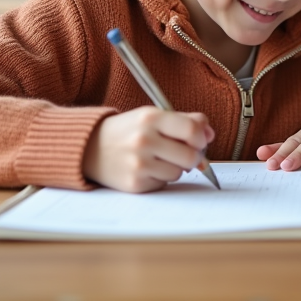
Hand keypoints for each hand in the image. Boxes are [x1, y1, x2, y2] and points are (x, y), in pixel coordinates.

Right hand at [82, 106, 214, 192]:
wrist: (90, 148)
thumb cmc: (128, 130)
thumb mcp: (153, 116)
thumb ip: (185, 120)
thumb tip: (210, 135)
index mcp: (150, 118)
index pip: (192, 130)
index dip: (202, 138)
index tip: (199, 140)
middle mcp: (144, 140)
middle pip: (191, 156)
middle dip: (193, 157)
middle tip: (183, 153)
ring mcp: (138, 164)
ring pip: (179, 172)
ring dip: (175, 168)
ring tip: (157, 158)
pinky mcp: (135, 184)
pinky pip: (164, 184)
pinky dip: (160, 178)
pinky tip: (146, 169)